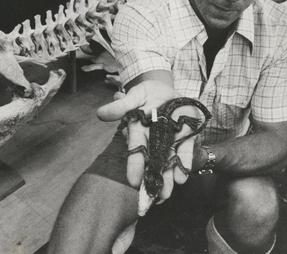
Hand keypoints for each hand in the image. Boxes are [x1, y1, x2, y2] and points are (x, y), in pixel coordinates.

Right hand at [97, 80, 200, 202]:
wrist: (166, 89)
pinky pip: (185, 151)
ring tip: (166, 194)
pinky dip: (184, 164)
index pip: (136, 150)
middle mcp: (154, 139)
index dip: (135, 165)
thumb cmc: (146, 94)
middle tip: (153, 197)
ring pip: (168, 161)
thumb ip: (121, 106)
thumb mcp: (134, 96)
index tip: (133, 181)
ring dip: (168, 178)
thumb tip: (100, 114)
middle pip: (153, 161)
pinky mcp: (186, 136)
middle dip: (153, 178)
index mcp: (140, 131)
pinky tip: (182, 178)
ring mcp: (171, 139)